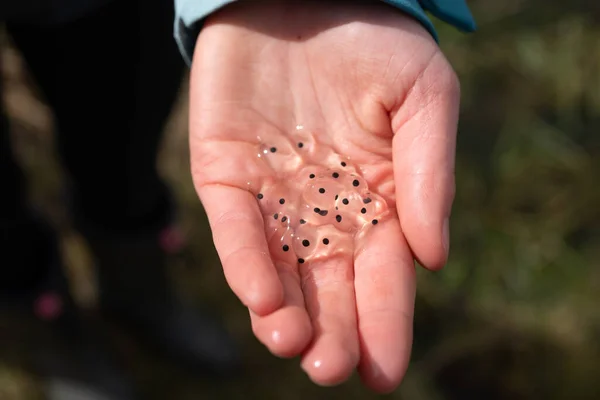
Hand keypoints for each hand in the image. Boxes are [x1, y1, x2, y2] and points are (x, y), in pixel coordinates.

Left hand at [189, 0, 458, 392]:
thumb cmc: (371, 40)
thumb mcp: (424, 95)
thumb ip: (430, 174)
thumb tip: (434, 257)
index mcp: (377, 201)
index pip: (384, 275)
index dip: (385, 324)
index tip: (384, 371)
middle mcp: (324, 211)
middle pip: (329, 288)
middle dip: (332, 334)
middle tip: (333, 371)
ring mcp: (273, 197)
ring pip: (278, 272)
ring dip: (285, 315)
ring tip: (293, 346)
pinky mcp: (225, 176)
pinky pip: (235, 229)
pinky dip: (247, 263)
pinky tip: (262, 298)